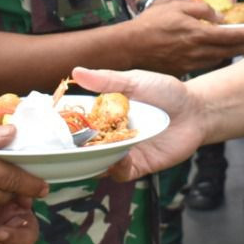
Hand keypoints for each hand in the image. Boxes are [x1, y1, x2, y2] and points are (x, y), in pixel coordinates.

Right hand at [69, 66, 207, 180]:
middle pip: (83, 147)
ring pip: (98, 163)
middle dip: (71, 149)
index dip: (63, 124)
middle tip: (59, 147)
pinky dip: (114, 168)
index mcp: (103, 113)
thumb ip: (107, 80)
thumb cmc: (165, 91)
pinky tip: (115, 158)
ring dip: (91, 160)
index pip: (77, 121)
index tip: (48, 124)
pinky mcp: (138, 165)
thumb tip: (76, 71)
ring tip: (84, 155)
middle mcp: (109, 135)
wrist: (196, 110)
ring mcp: (122, 151)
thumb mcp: (135, 81)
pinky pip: (120, 172)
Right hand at [123, 0, 243, 75]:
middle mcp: (198, 52)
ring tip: (238, 47)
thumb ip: (199, 8)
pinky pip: (205, 65)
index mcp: (198, 33)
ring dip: (230, 53)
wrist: (130, 47)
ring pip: (218, 59)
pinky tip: (215, 54)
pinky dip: (214, 59)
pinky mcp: (183, 71)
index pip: (231, 36)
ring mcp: (191, 64)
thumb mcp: (174, 5)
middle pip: (229, 51)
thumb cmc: (150, 23)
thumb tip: (218, 15)